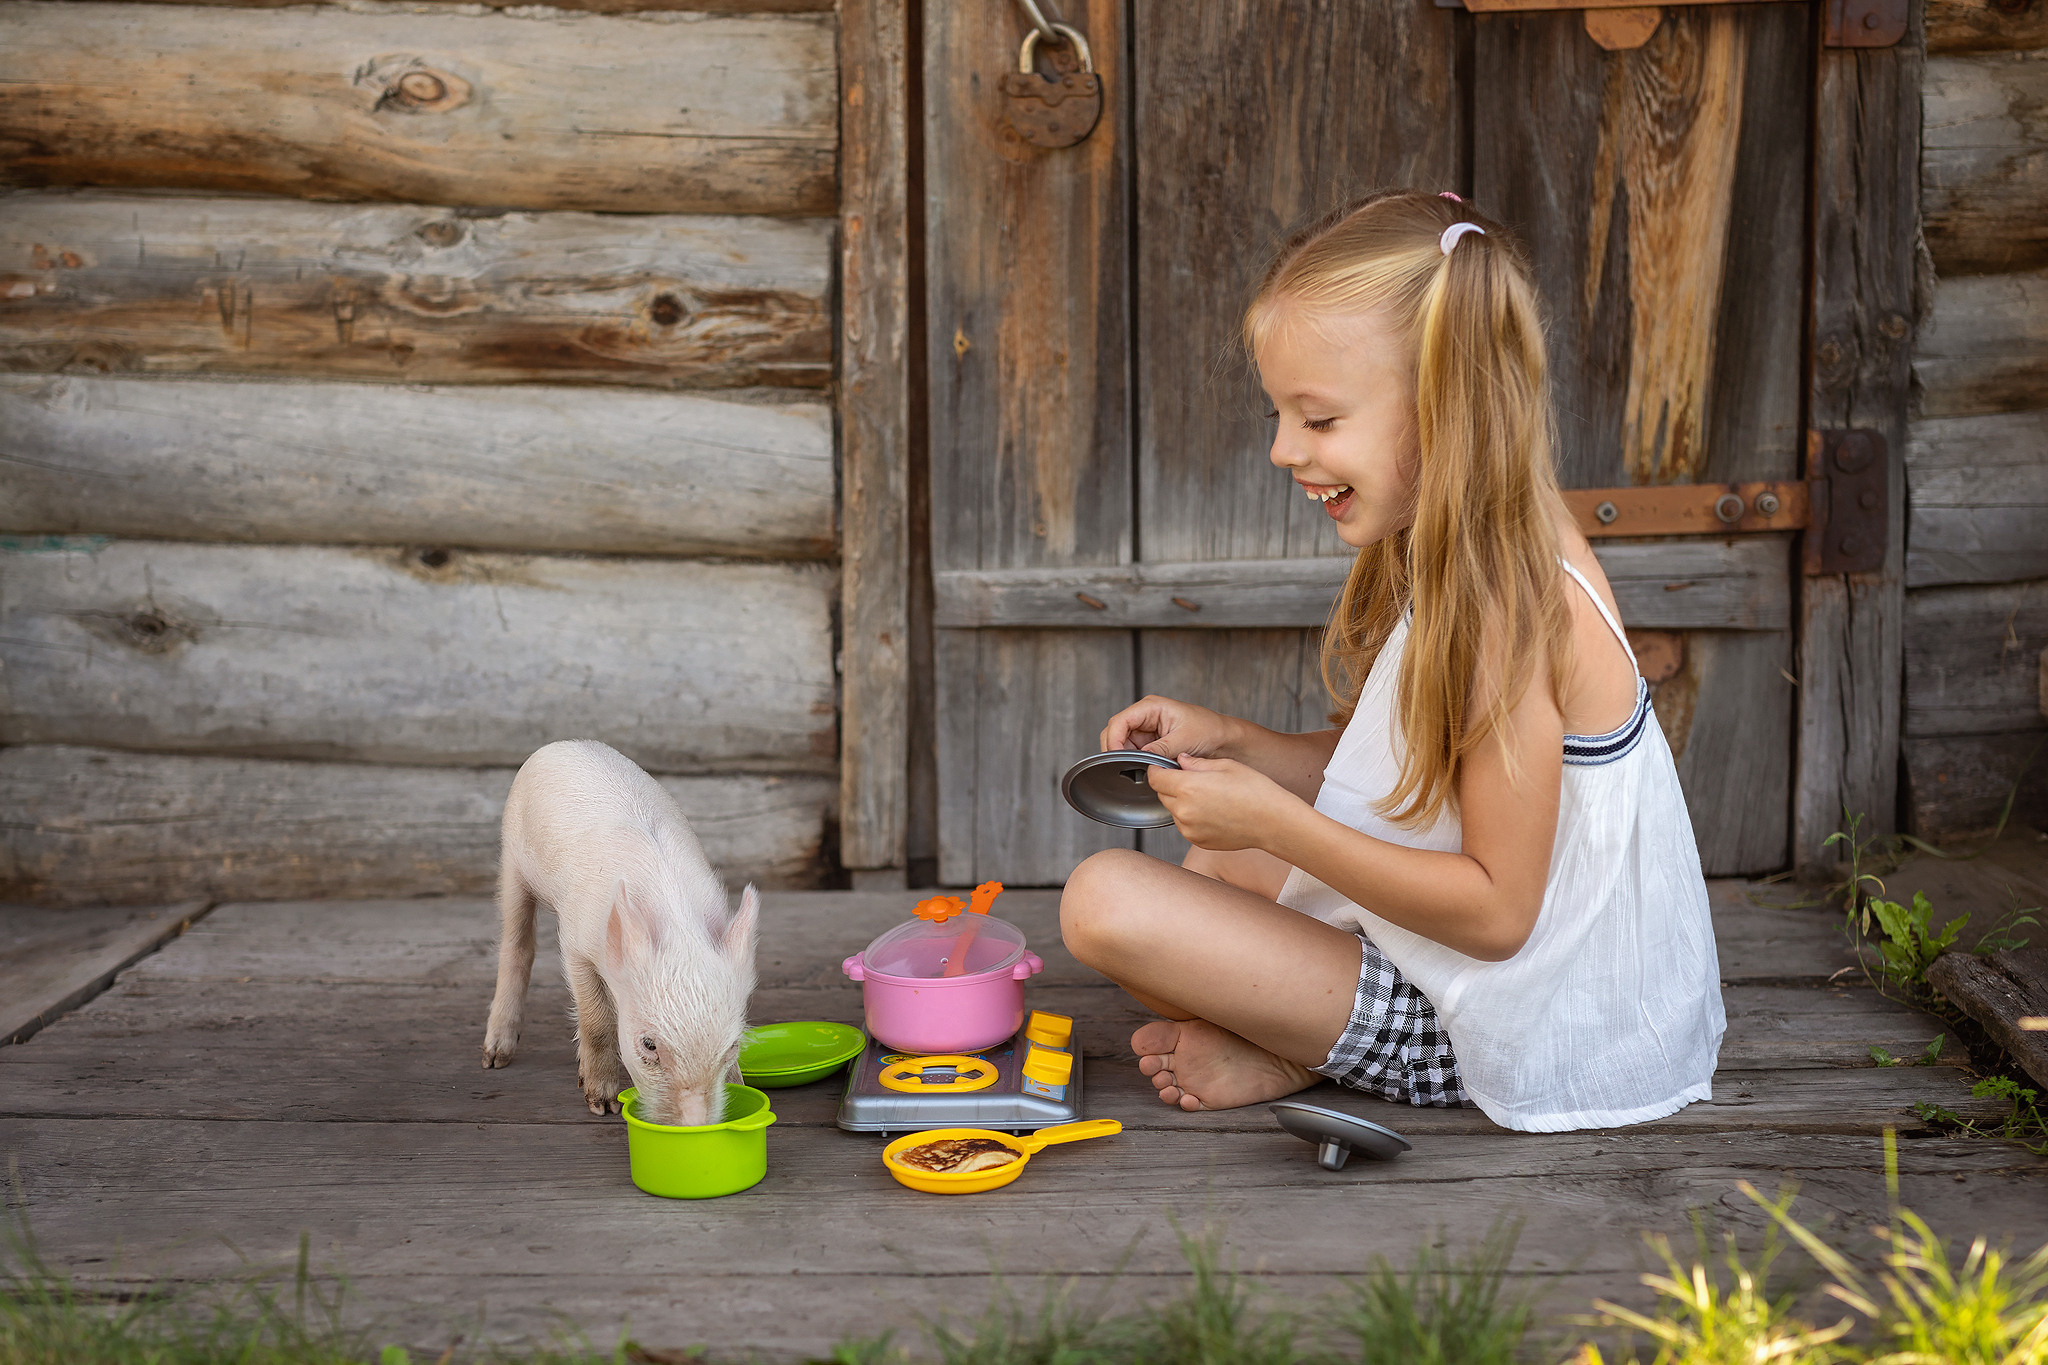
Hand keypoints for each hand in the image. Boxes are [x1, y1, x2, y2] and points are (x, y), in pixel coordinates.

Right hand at [1100, 695, 1239, 758]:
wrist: (1223, 739)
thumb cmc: (1209, 730)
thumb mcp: (1184, 740)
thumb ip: (1160, 749)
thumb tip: (1141, 758)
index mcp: (1152, 707)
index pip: (1120, 721)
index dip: (1114, 740)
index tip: (1117, 757)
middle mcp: (1146, 716)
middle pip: (1116, 732)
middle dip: (1117, 750)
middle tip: (1124, 767)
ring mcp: (1147, 730)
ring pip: (1123, 744)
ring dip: (1127, 757)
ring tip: (1138, 768)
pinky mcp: (1151, 742)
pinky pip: (1134, 752)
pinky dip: (1135, 761)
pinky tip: (1143, 768)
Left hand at [1147, 754, 1306, 851]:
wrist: (1273, 821)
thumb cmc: (1255, 790)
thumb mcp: (1225, 765)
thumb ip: (1196, 763)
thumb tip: (1181, 760)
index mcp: (1188, 787)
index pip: (1155, 777)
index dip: (1158, 769)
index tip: (1166, 766)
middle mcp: (1184, 811)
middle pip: (1162, 794)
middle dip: (1171, 785)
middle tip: (1192, 780)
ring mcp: (1189, 829)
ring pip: (1173, 811)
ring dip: (1181, 802)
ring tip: (1207, 797)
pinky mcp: (1197, 841)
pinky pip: (1184, 825)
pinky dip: (1191, 818)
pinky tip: (1212, 811)